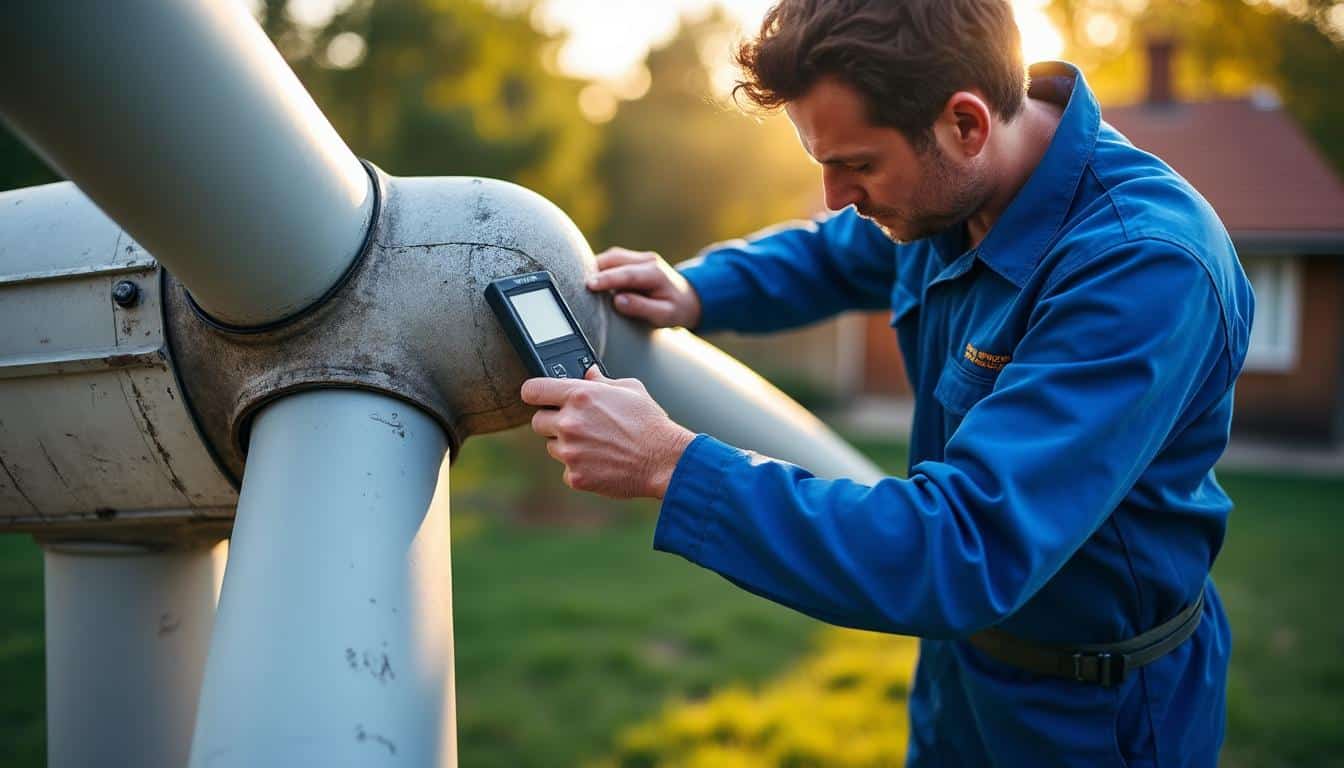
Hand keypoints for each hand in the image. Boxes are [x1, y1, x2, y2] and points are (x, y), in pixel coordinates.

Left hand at [521, 365, 695, 498]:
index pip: (532, 390)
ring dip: (567, 445)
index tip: (539, 397)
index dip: (535, 393)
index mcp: (580, 395)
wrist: (665, 460)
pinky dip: (579, 468)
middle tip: (576, 425)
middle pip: (537, 421)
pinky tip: (601, 462)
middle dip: (553, 422)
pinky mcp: (575, 476)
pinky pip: (566, 470)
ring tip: (597, 445)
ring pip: (552, 446)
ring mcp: (570, 451)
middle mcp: (570, 422)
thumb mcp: (630, 389)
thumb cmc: (650, 423)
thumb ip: (601, 381)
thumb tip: (588, 374)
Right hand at [587, 247, 702, 328]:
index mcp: (656, 274)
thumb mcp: (665, 316)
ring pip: (612, 256)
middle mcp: (648, 261)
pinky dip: (601, 268)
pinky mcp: (633, 260)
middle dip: (595, 270)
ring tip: (581, 281)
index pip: (627, 274)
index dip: (607, 279)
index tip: (590, 285)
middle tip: (576, 283)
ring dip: (596, 267)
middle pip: (615, 260)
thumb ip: (642, 308)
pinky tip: (591, 278)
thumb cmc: (676, 309)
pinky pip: (613, 260)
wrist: (688, 298)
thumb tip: (619, 301)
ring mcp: (640, 258)